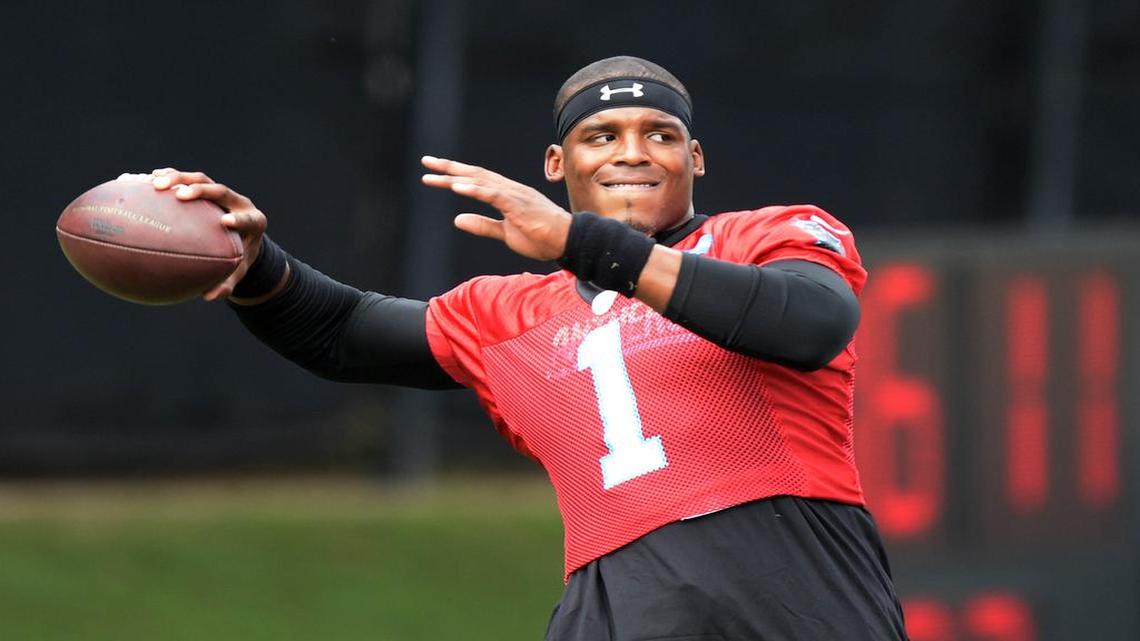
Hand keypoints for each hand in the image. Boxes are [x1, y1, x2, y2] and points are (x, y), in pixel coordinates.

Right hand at [147, 168, 267, 300]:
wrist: (243, 236)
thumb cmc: (239, 258)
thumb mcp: (237, 273)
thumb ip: (226, 285)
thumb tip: (208, 296)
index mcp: (253, 222)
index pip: (248, 219)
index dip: (238, 219)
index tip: (225, 222)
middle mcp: (237, 202)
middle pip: (220, 190)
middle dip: (200, 190)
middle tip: (180, 195)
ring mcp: (220, 193)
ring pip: (200, 179)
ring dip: (178, 178)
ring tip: (154, 182)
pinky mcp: (204, 188)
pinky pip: (183, 179)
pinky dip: (164, 178)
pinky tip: (139, 180)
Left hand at [420, 155, 571, 260]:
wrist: (568, 242)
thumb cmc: (542, 237)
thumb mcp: (505, 233)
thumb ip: (482, 225)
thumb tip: (457, 219)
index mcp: (506, 194)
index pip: (476, 179)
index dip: (454, 174)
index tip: (433, 172)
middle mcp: (509, 189)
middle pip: (475, 174)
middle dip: (449, 168)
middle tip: (426, 162)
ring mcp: (515, 195)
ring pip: (481, 181)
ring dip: (456, 178)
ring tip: (434, 177)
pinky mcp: (519, 205)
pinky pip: (493, 195)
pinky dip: (474, 190)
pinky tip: (457, 187)